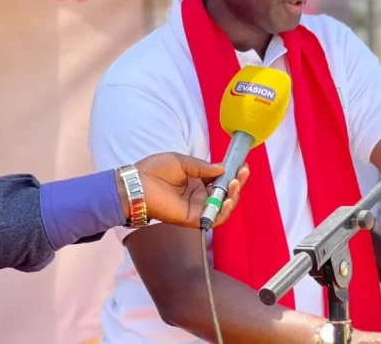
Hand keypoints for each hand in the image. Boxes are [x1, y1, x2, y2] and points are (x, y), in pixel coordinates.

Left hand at [119, 153, 249, 227]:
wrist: (137, 184)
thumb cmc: (155, 170)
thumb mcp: (182, 161)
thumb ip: (202, 167)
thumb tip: (222, 168)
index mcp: (196, 182)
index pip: (220, 179)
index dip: (232, 173)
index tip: (242, 164)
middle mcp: (199, 196)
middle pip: (225, 193)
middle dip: (237, 182)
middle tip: (244, 172)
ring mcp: (197, 208)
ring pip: (223, 207)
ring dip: (233, 196)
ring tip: (236, 183)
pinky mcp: (193, 219)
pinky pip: (213, 219)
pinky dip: (223, 211)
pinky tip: (227, 199)